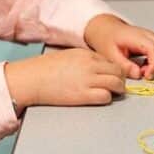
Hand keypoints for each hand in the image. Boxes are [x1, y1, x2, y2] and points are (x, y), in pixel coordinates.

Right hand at [4, 49, 124, 109]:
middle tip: (117, 85)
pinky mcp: (83, 95)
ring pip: (116, 84)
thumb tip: (100, 67)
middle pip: (118, 72)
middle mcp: (90, 65)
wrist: (33, 78)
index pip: (113, 62)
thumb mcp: (69, 56)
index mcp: (87, 55)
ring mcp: (87, 80)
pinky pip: (105, 96)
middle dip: (120, 79)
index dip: (116, 70)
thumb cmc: (47, 68)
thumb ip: (86, 60)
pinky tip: (100, 98)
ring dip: (117, 89)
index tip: (115, 76)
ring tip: (112, 93)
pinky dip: (106, 98)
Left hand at [83, 14, 153, 80]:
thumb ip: (124, 65)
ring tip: (145, 70)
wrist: (107, 29)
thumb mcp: (110, 54)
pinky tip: (146, 66)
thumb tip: (138, 75)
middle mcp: (149, 36)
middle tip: (146, 74)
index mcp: (138, 37)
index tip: (147, 76)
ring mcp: (153, 38)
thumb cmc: (108, 40)